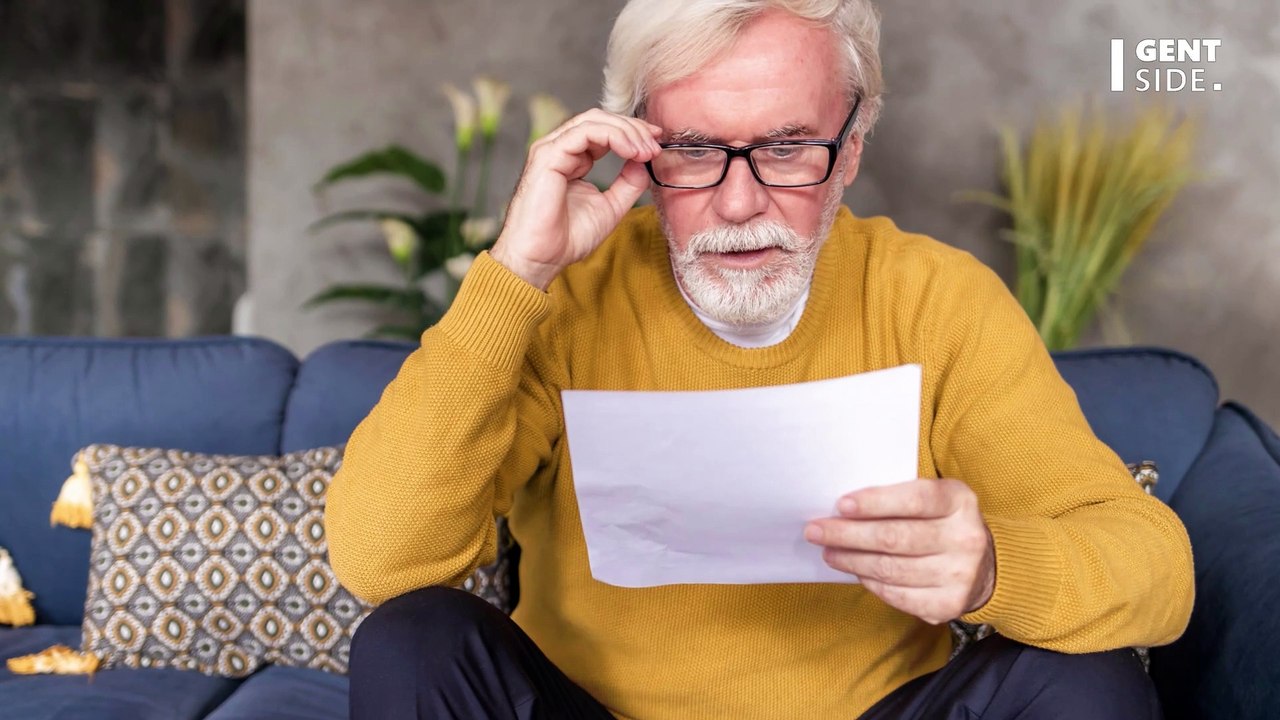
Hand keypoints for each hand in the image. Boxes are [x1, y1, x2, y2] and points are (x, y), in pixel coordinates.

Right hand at [490, 109, 661, 289]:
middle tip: (655, 144)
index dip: (632, 132)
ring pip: (593, 120)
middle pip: (600, 119)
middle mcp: (560, 148)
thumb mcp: (610, 207)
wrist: (540, 259)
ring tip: (646, 150)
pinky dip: (613, 136)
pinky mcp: (548, 155)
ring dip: (626, 131)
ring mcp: (551, 149)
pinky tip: (630, 151)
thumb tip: (644, 161)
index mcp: (571, 158)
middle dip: (633, 128)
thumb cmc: (566, 238)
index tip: (657, 142)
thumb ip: (628, 183)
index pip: (603, 130)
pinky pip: (584, 132)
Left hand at [804, 478, 994, 624]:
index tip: (841, 505)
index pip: (914, 500)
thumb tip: (843, 509)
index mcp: (960, 501)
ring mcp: (960, 575)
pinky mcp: (948, 605)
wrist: (986, 566)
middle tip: (816, 531)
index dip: (875, 502)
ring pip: (891, 569)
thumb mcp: (935, 499)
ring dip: (852, 560)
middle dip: (848, 535)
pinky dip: (871, 583)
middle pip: (895, 538)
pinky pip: (898, 595)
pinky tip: (856, 572)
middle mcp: (965, 538)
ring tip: (829, 552)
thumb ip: (899, 498)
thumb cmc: (942, 523)